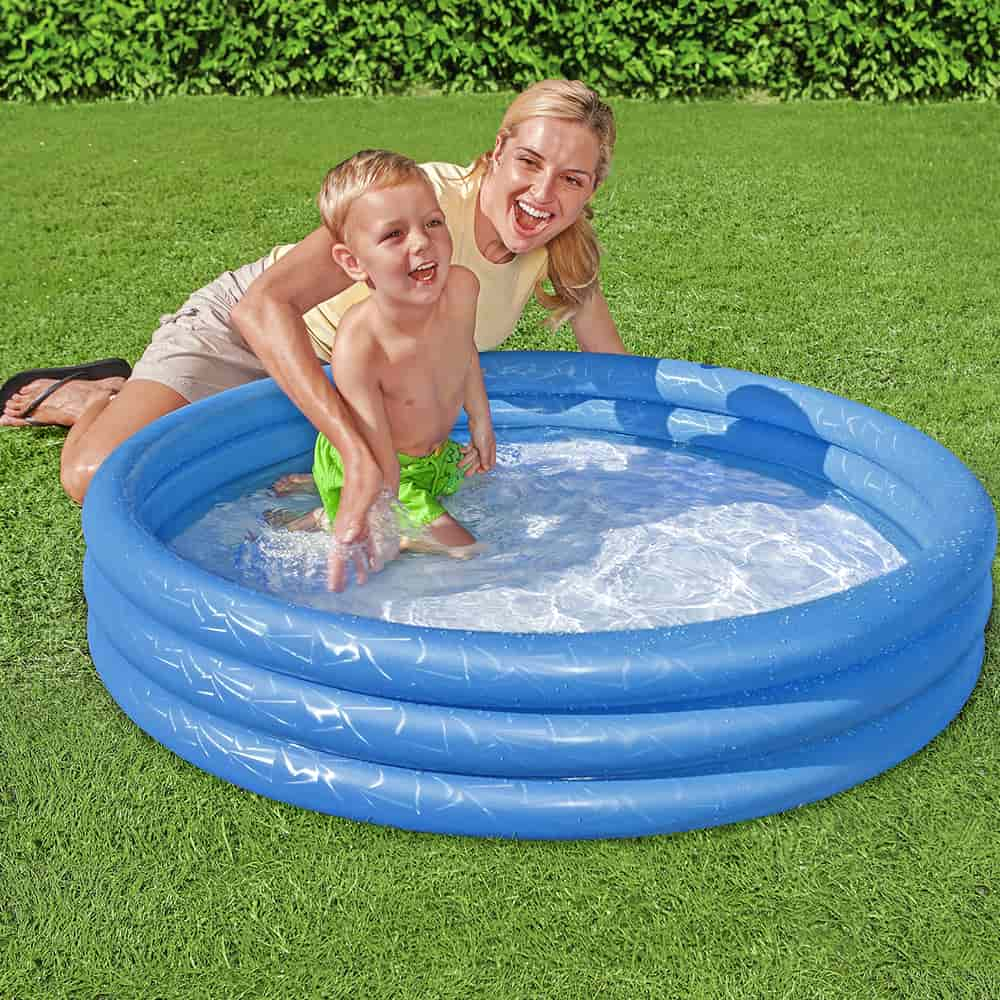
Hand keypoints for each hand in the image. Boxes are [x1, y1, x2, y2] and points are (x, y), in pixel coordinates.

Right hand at [327, 447, 382, 590]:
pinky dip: (372, 545)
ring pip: (361, 543)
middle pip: (349, 551)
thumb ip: (356, 518)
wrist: (367, 451)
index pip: (339, 551)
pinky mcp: (373, 506)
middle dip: (349, 569)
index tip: (335, 588)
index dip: (337, 570)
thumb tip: (347, 541)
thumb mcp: (363, 495)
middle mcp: (352, 521)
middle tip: (351, 587)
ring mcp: (362, 514)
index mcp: (347, 521)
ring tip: (366, 576)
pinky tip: (378, 551)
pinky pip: (370, 532)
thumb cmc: (363, 472)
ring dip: (363, 559)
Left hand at [459, 420, 495, 476]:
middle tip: (466, 474)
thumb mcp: (483, 446)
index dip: (484, 469)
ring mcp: (480, 443)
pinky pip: (470, 447)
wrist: (477, 416)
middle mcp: (486, 447)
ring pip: (473, 455)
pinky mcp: (475, 438)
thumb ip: (484, 458)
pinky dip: (465, 450)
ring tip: (458, 465)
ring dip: (466, 460)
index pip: (490, 463)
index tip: (477, 472)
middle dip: (472, 467)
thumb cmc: (483, 430)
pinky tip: (461, 451)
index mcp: (491, 449)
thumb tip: (486, 468)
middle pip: (480, 460)